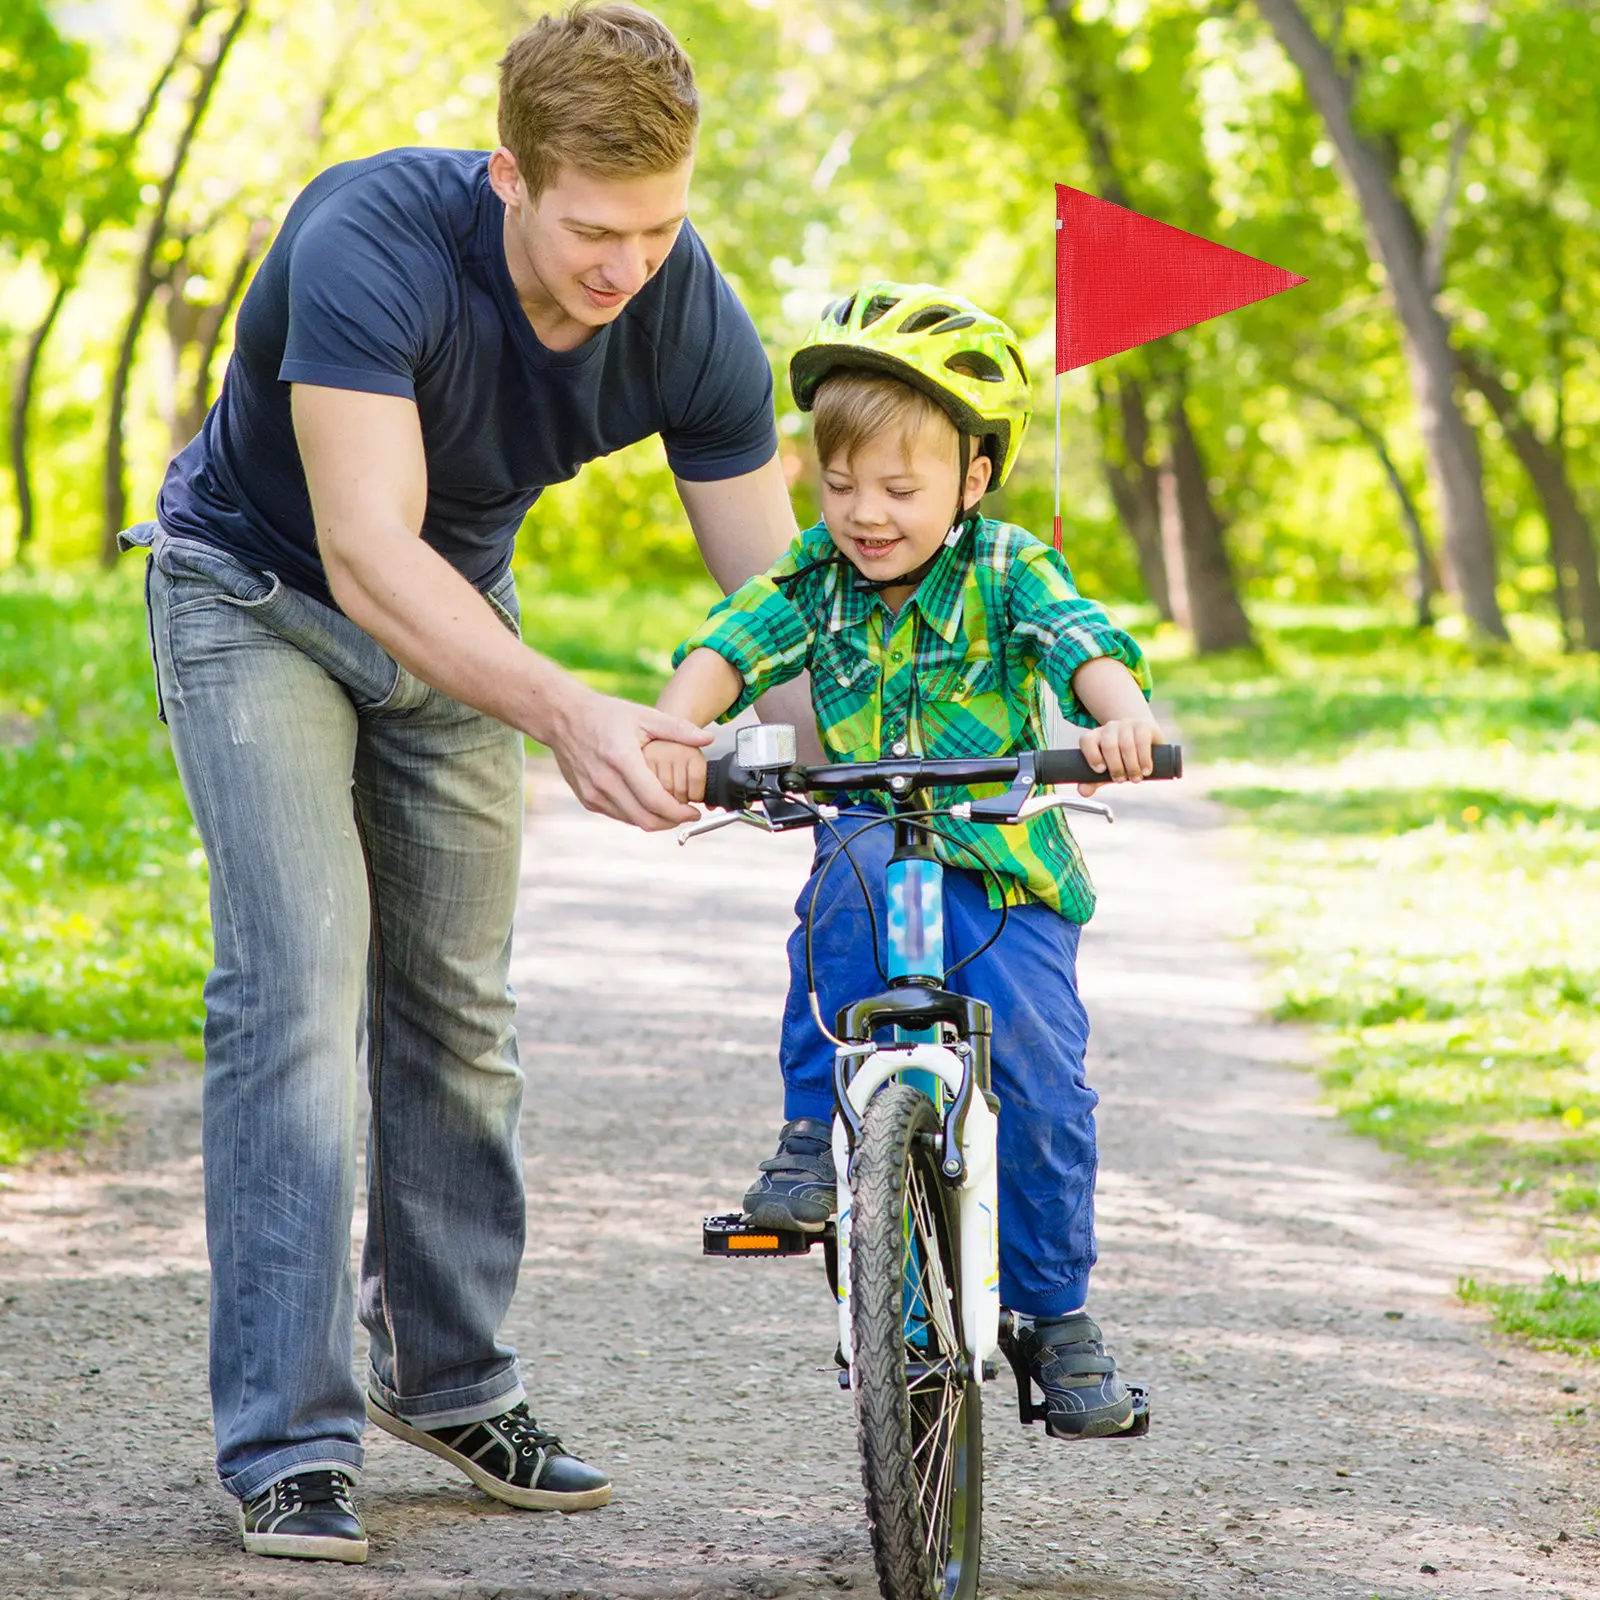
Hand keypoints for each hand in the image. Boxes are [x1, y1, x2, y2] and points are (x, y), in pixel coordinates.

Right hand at [546, 685, 710, 829]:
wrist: (563, 718)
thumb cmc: (605, 715)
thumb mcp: (644, 715)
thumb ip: (678, 728)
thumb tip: (707, 738)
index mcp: (622, 759)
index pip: (656, 801)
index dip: (680, 812)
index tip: (694, 810)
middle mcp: (605, 781)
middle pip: (646, 819)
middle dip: (671, 821)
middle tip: (686, 813)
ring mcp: (593, 792)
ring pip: (632, 821)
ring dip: (655, 820)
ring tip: (670, 808)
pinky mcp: (587, 799)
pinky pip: (618, 816)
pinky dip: (636, 814)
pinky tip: (647, 802)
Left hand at [1077, 717, 1161, 794]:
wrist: (1145, 742)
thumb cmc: (1121, 758)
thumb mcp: (1105, 771)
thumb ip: (1092, 781)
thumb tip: (1083, 792)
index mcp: (1095, 737)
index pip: (1087, 741)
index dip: (1092, 756)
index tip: (1100, 770)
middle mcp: (1109, 728)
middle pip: (1108, 746)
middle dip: (1116, 767)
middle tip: (1121, 780)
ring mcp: (1126, 725)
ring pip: (1126, 745)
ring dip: (1131, 766)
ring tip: (1135, 778)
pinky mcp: (1143, 726)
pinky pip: (1142, 741)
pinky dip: (1144, 759)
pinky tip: (1146, 770)